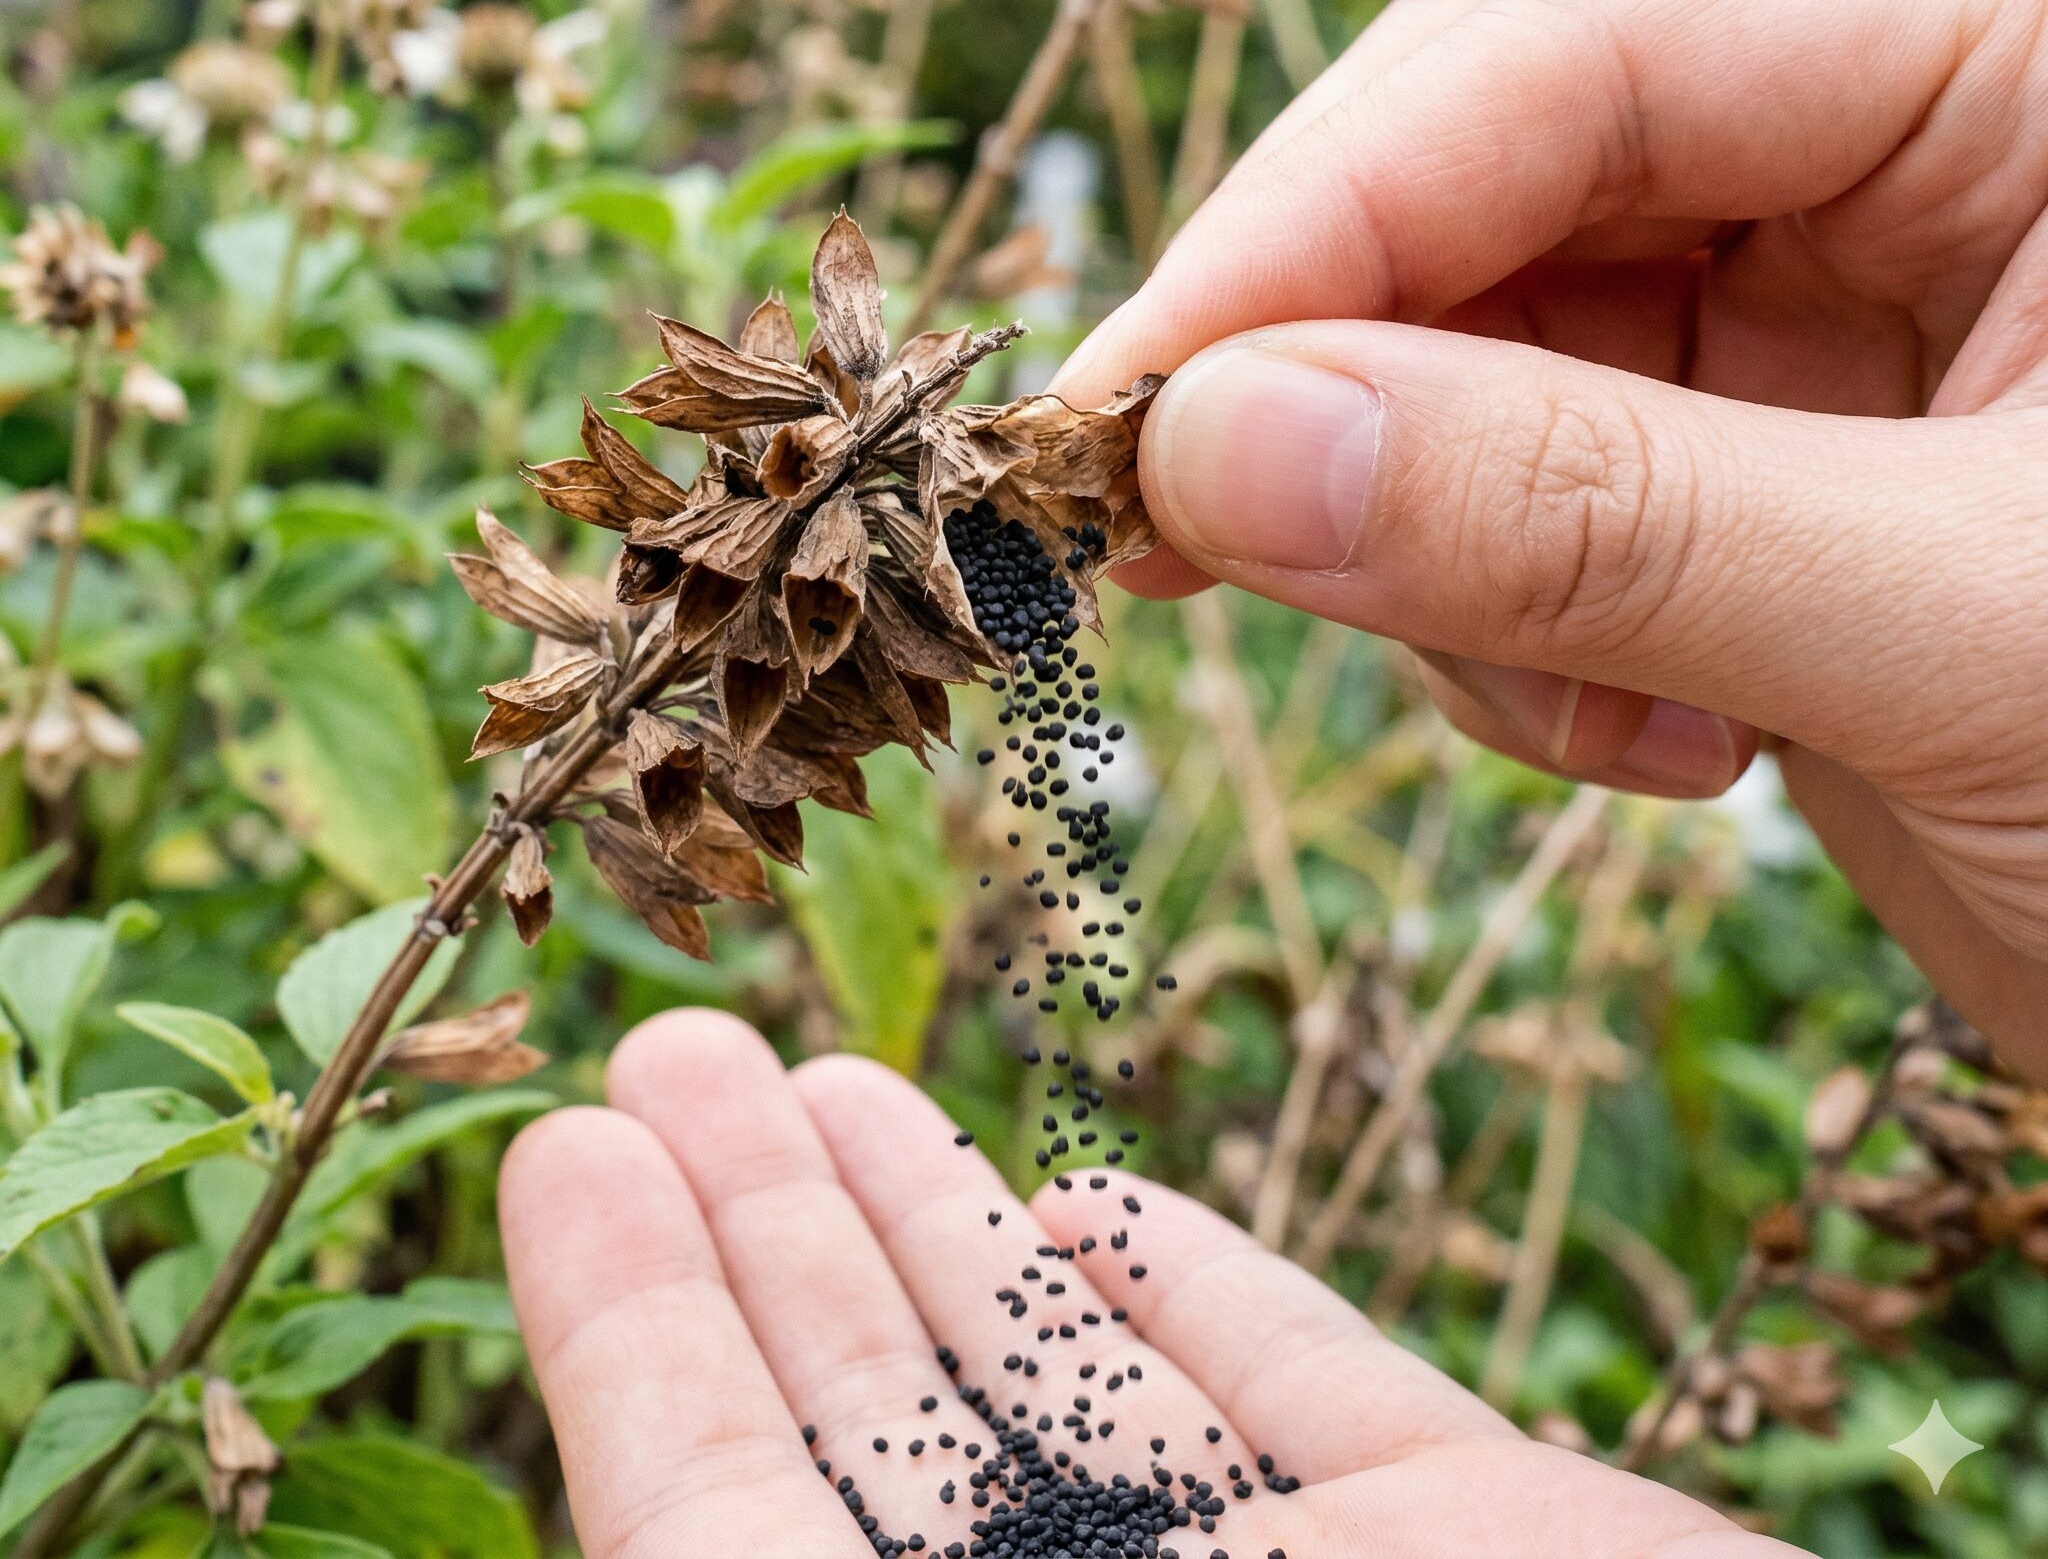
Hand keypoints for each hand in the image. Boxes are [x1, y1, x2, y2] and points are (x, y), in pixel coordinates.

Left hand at [502, 1008, 1785, 1558]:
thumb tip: (626, 1515)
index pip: (723, 1522)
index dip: (635, 1329)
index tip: (575, 1143)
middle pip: (877, 1440)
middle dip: (761, 1234)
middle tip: (669, 1048)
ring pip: (1070, 1401)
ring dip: (937, 1226)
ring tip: (812, 1073)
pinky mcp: (1472, 1538)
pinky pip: (1297, 1398)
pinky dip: (1190, 1298)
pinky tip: (1083, 1212)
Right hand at [1055, 0, 2047, 1074]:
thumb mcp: (1967, 637)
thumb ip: (1588, 523)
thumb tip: (1210, 450)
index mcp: (2019, 59)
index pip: (1569, 58)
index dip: (1310, 230)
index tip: (1120, 412)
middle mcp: (1905, 155)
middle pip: (1490, 192)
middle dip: (1334, 385)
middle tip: (1162, 541)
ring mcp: (1825, 325)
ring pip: (1477, 370)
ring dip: (1440, 555)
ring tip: (1586, 723)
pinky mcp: (1766, 483)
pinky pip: (1527, 511)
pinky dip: (1513, 642)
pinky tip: (1656, 751)